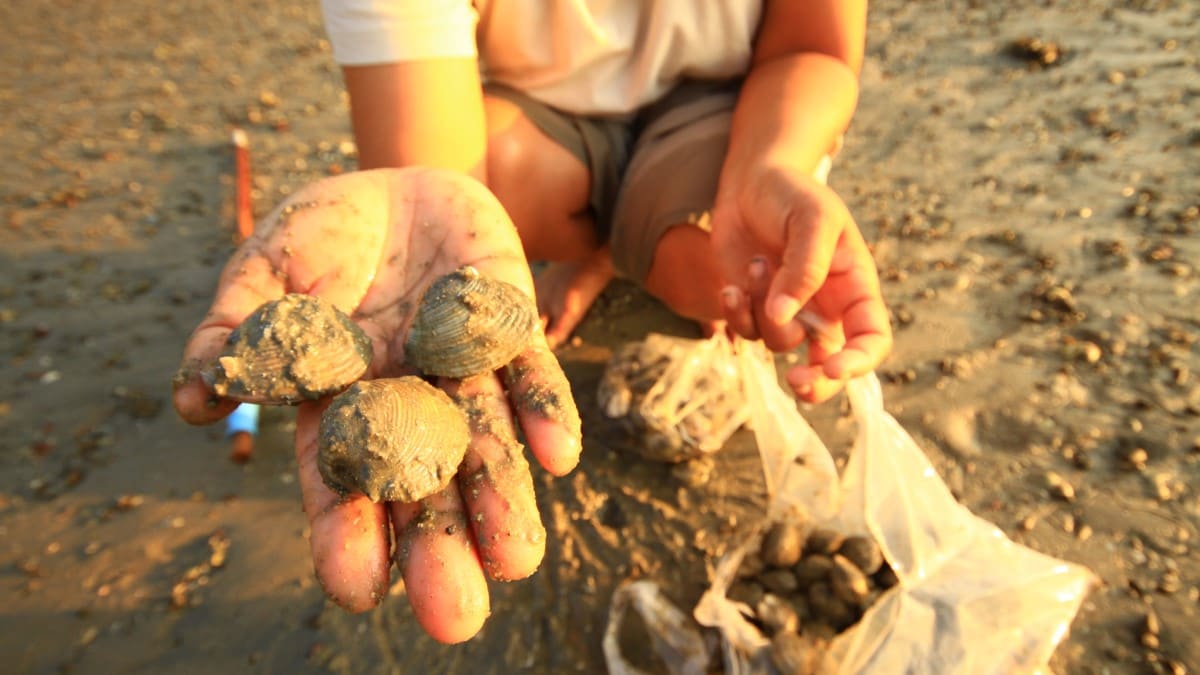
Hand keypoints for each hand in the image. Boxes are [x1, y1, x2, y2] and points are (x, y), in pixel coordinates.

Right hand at [172, 168, 581, 642]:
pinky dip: (544, 411)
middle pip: (423, 484)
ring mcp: (461, 370)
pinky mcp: (509, 327)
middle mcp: (407, 402)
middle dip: (438, 547)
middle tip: (455, 619)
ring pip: (485, 445)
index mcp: (341, 403)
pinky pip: (531, 373)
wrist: (396, 185)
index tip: (355, 589)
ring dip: (502, 499)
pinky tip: (559, 458)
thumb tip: (194, 399)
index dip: (346, 533)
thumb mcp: (265, 270)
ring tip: (517, 562)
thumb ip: (235, 327)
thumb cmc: (320, 237)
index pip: (342, 481)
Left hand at [711, 163, 890, 401]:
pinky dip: (737, 312)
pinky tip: (732, 284)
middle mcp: (826, 307)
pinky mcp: (755, 309)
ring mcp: (790, 312)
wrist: (750, 182)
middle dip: (816, 382)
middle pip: (830, 366)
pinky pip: (747, 331)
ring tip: (757, 264)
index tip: (833, 367)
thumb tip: (785, 316)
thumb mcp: (812, 218)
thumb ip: (805, 268)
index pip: (872, 337)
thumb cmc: (792, 194)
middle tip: (796, 381)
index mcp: (854, 287)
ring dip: (761, 310)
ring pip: (779, 342)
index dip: (859, 360)